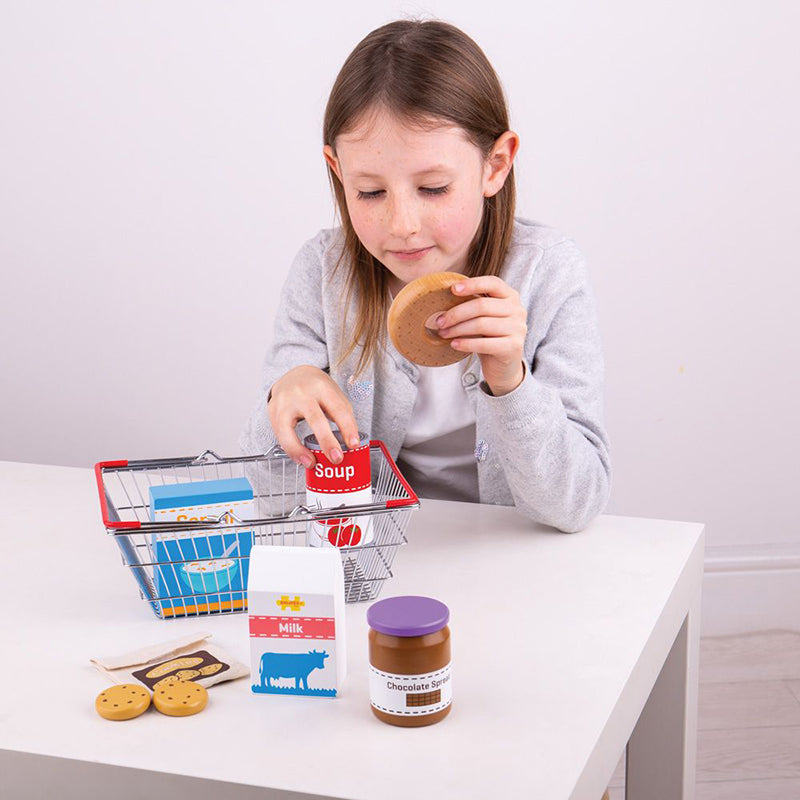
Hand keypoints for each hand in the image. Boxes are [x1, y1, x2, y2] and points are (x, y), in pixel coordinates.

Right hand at [267, 365, 360, 467]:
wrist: (294, 375)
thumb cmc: (318, 389)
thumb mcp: (334, 395)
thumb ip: (342, 416)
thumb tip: (351, 443)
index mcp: (322, 387)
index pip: (338, 409)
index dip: (347, 428)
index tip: (354, 444)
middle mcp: (302, 393)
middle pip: (315, 418)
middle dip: (327, 441)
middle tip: (337, 458)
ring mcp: (284, 402)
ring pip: (288, 428)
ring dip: (299, 449)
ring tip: (312, 463)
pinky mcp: (273, 411)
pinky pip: (280, 434)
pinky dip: (290, 449)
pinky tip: (300, 458)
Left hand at [435, 276, 526, 395]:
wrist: (504, 366)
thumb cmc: (489, 337)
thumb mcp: (484, 316)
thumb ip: (473, 304)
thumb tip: (442, 299)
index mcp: (511, 296)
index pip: (493, 283)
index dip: (472, 284)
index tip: (452, 289)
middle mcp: (518, 310)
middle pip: (482, 306)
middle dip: (456, 313)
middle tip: (439, 321)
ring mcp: (518, 329)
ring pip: (481, 324)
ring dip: (457, 329)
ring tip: (443, 334)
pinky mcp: (513, 347)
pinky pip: (484, 343)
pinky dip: (466, 343)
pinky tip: (454, 344)